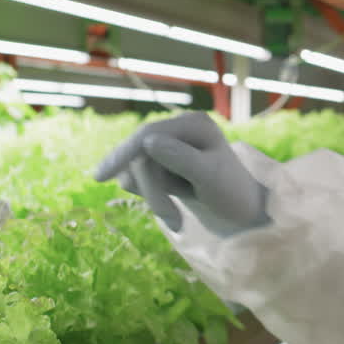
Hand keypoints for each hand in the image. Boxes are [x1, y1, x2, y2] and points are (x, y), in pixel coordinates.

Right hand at [93, 113, 268, 234]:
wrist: (243, 212)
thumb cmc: (233, 193)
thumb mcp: (210, 177)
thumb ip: (181, 158)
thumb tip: (149, 141)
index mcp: (193, 124)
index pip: (148, 134)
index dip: (123, 154)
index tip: (100, 177)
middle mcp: (180, 129)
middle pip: (141, 154)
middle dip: (151, 188)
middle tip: (171, 218)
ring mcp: (172, 146)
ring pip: (139, 169)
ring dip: (153, 196)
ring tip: (175, 216)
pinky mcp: (166, 163)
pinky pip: (143, 177)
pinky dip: (152, 195)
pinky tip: (172, 204)